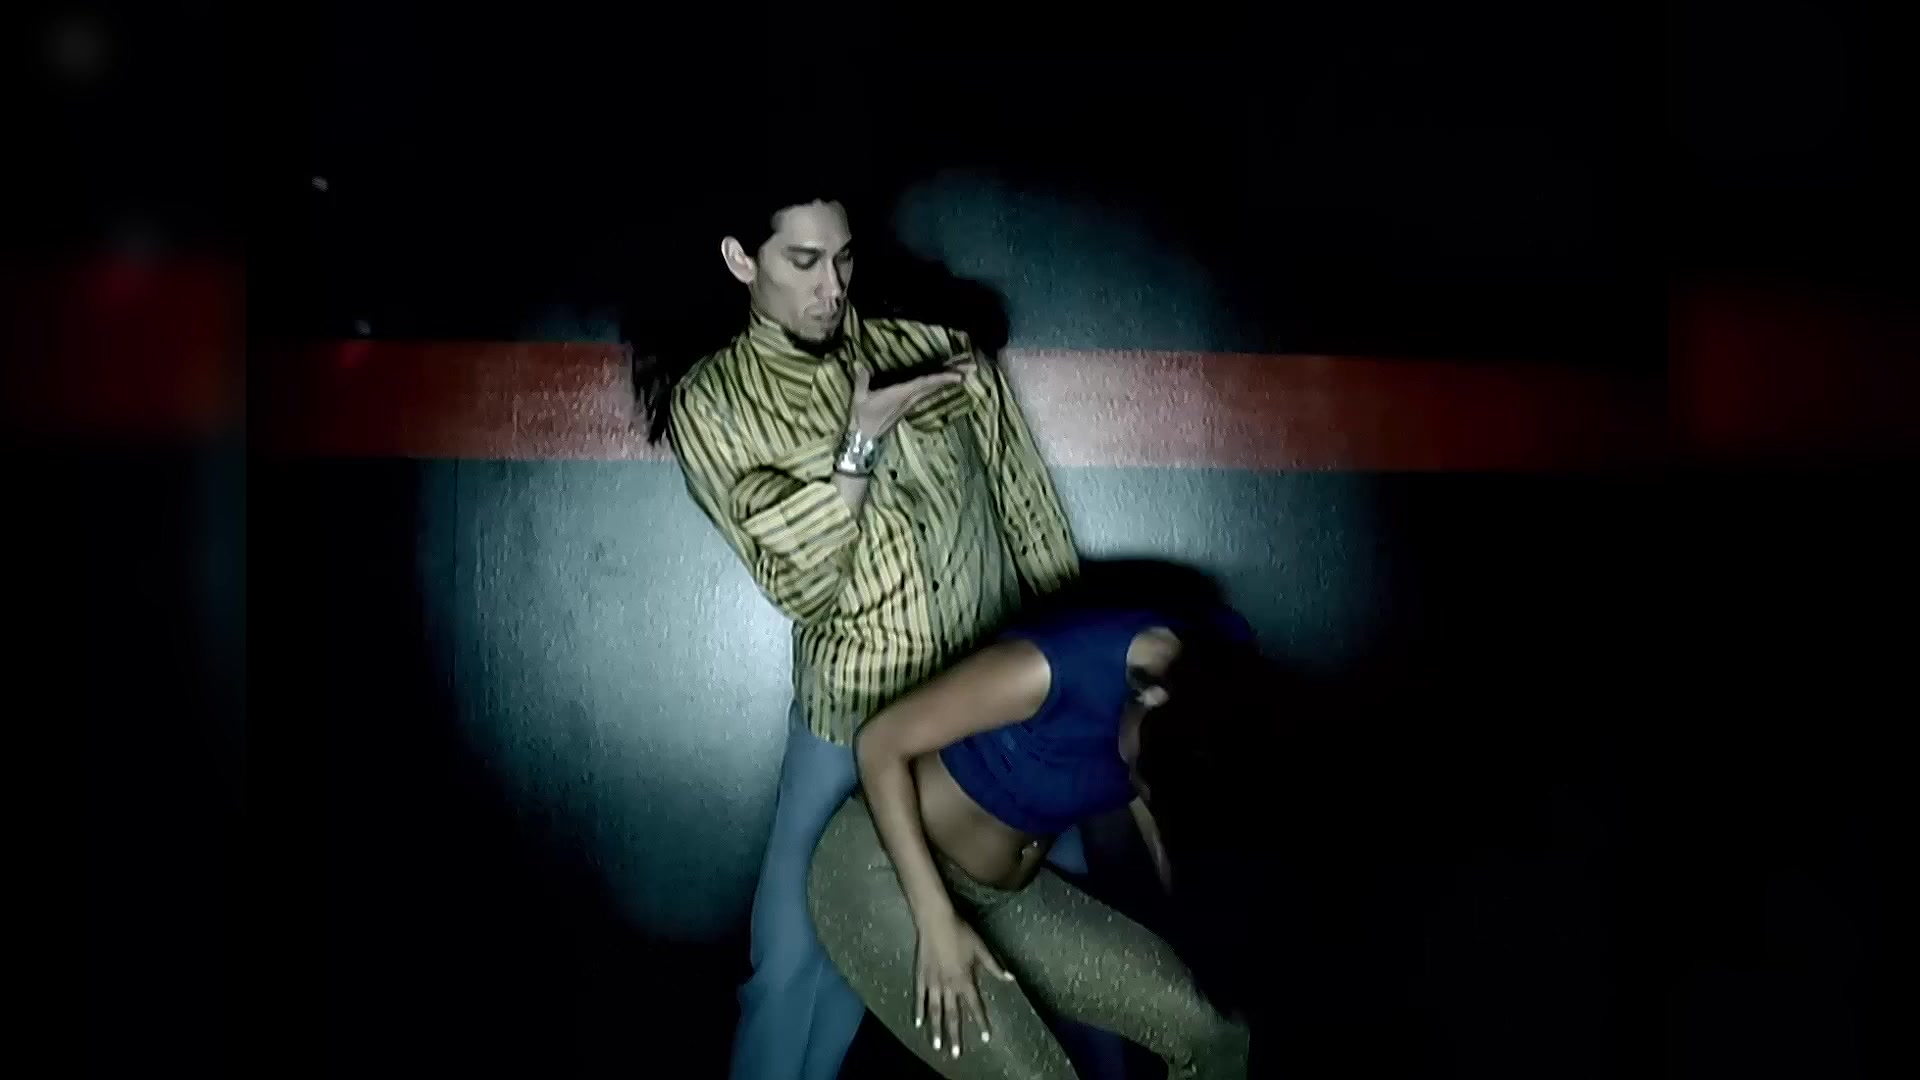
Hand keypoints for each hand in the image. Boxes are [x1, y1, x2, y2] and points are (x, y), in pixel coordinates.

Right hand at [848, 359, 973, 439]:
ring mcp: (910, 402)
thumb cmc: (862, 418)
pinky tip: (946, 379)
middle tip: (973, 366)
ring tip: (965, 370)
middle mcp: (910, 397)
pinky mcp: (908, 404)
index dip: (942, 378)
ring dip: (949, 378)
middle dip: (953, 374)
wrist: (865, 438)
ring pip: (933, 387)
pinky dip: (938, 383)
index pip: (925, 383)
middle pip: (935, 384)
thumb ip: (861, 380)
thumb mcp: (859, 398)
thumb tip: (858, 363)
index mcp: (901, 394)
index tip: (959, 375)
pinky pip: (927, 390)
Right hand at [914, 913, 1014, 1059]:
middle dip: (955, 1035)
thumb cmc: (961, 932)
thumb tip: (1011, 978)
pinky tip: (918, 1023)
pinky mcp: (921, 977)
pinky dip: (918, 1011)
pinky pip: (919, 997)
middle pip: (952, 1015)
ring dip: (936, 1029)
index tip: (985, 1038)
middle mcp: (948, 986)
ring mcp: (932, 983)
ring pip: (934, 1011)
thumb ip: (994, 966)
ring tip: (937, 1046)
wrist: (936, 921)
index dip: (980, 1022)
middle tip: (955, 1054)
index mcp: (964, 980)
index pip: (974, 1006)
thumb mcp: (981, 948)